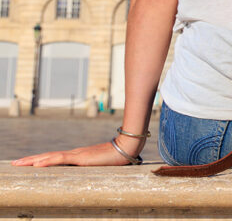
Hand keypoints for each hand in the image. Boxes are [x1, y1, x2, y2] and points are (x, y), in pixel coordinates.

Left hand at [12, 138, 142, 166]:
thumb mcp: (103, 165)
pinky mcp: (81, 158)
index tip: (27, 163)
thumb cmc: (119, 157)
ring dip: (33, 160)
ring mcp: (77, 155)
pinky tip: (37, 164)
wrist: (128, 148)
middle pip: (48, 156)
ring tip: (18, 164)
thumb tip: (96, 174)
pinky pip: (60, 160)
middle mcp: (74, 154)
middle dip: (30, 160)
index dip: (40, 160)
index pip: (55, 158)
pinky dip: (47, 161)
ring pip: (50, 157)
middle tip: (14, 163)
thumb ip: (97, 168)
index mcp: (78, 157)